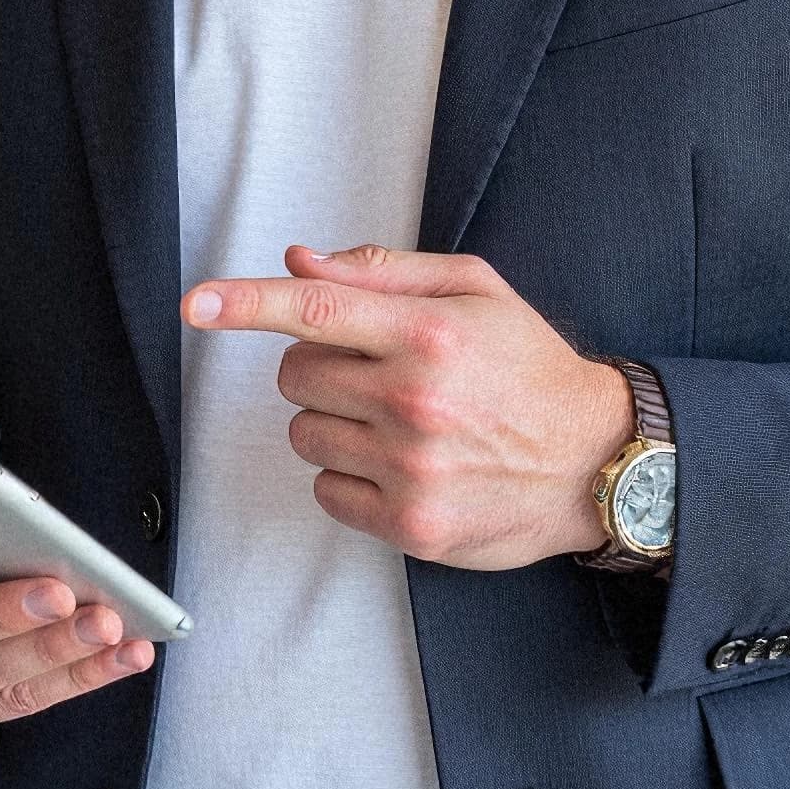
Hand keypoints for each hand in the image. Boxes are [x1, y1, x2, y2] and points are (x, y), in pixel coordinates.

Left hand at [181, 244, 635, 570]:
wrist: (594, 459)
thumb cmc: (530, 365)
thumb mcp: (474, 290)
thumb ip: (382, 273)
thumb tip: (300, 261)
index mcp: (428, 333)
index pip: (315, 310)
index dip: (246, 303)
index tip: (195, 303)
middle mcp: (414, 400)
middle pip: (296, 373)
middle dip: (316, 364)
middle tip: (370, 367)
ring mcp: (411, 469)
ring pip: (304, 433)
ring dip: (331, 419)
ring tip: (391, 417)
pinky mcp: (412, 527)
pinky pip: (326, 491)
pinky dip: (347, 475)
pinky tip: (397, 462)